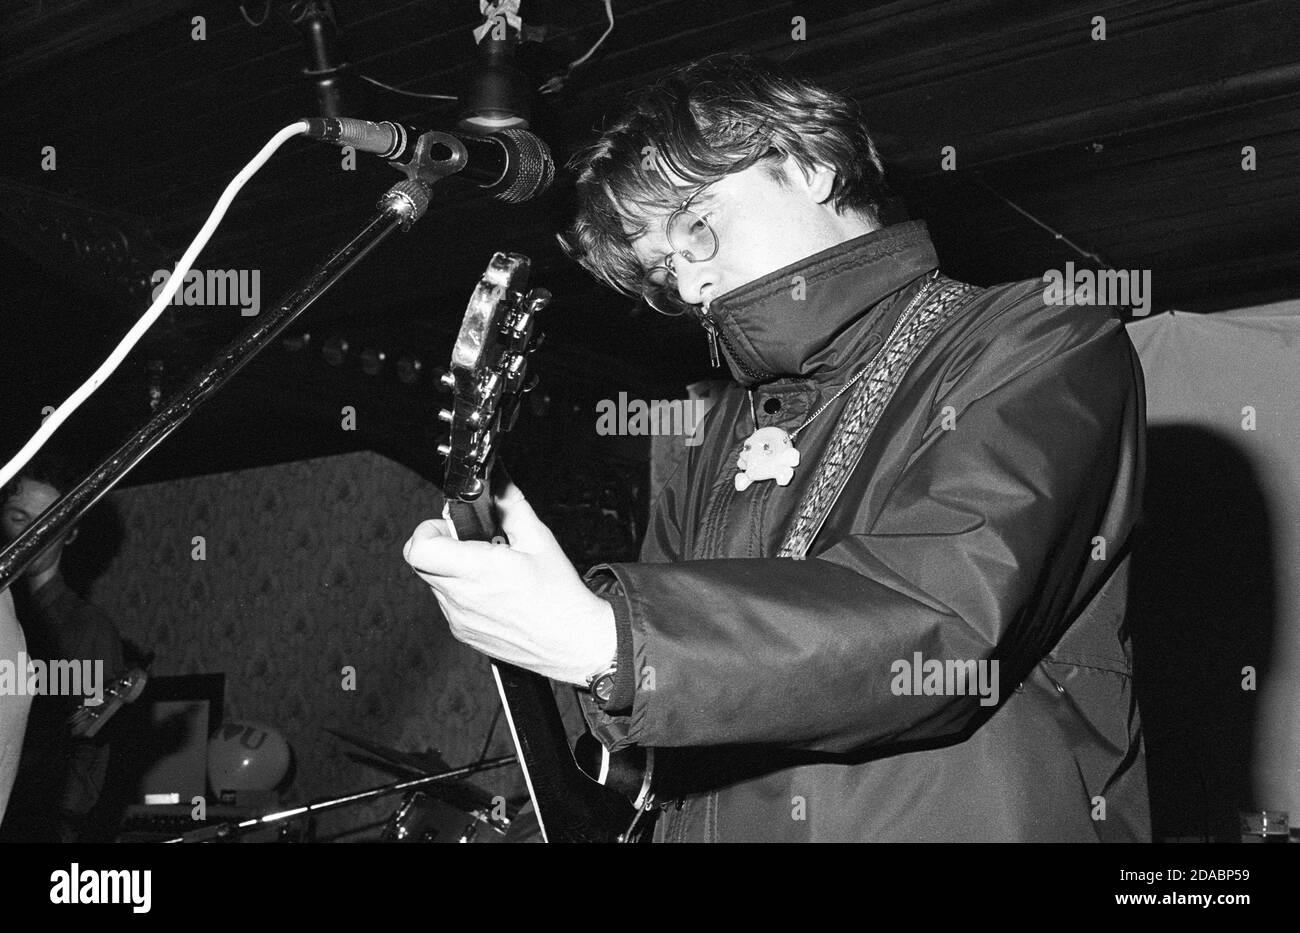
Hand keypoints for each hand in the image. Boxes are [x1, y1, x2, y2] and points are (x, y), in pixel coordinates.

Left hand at [403, 483, 616, 684]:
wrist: (573, 641)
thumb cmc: (560, 597)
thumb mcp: (539, 539)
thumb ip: (511, 504)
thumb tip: (499, 479)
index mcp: (479, 570)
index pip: (419, 548)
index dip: (429, 529)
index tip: (450, 525)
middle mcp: (462, 597)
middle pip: (422, 562)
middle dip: (442, 544)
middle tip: (472, 542)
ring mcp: (459, 618)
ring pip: (434, 581)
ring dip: (452, 568)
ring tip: (489, 569)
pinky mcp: (462, 632)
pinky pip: (448, 602)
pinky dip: (462, 591)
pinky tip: (493, 591)